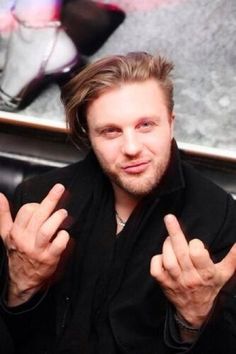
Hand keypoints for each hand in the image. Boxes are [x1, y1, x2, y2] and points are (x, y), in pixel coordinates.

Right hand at [0, 184, 69, 305]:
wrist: (22, 279)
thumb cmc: (16, 252)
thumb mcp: (6, 234)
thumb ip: (3, 214)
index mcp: (15, 232)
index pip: (26, 210)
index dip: (36, 205)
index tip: (42, 207)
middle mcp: (25, 240)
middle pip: (38, 216)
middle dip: (50, 200)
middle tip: (60, 188)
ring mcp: (38, 250)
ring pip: (46, 230)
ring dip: (57, 218)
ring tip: (63, 212)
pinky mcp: (50, 258)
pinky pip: (59, 245)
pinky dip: (64, 236)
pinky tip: (64, 233)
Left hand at [150, 214, 235, 327]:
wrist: (195, 311)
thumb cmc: (209, 287)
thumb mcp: (224, 273)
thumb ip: (233, 258)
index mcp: (206, 274)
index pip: (198, 254)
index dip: (196, 245)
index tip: (196, 244)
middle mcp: (190, 278)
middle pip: (181, 253)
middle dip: (175, 233)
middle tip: (169, 217)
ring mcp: (175, 281)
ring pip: (168, 260)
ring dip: (167, 246)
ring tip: (170, 239)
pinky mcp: (163, 283)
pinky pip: (155, 269)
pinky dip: (157, 259)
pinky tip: (163, 255)